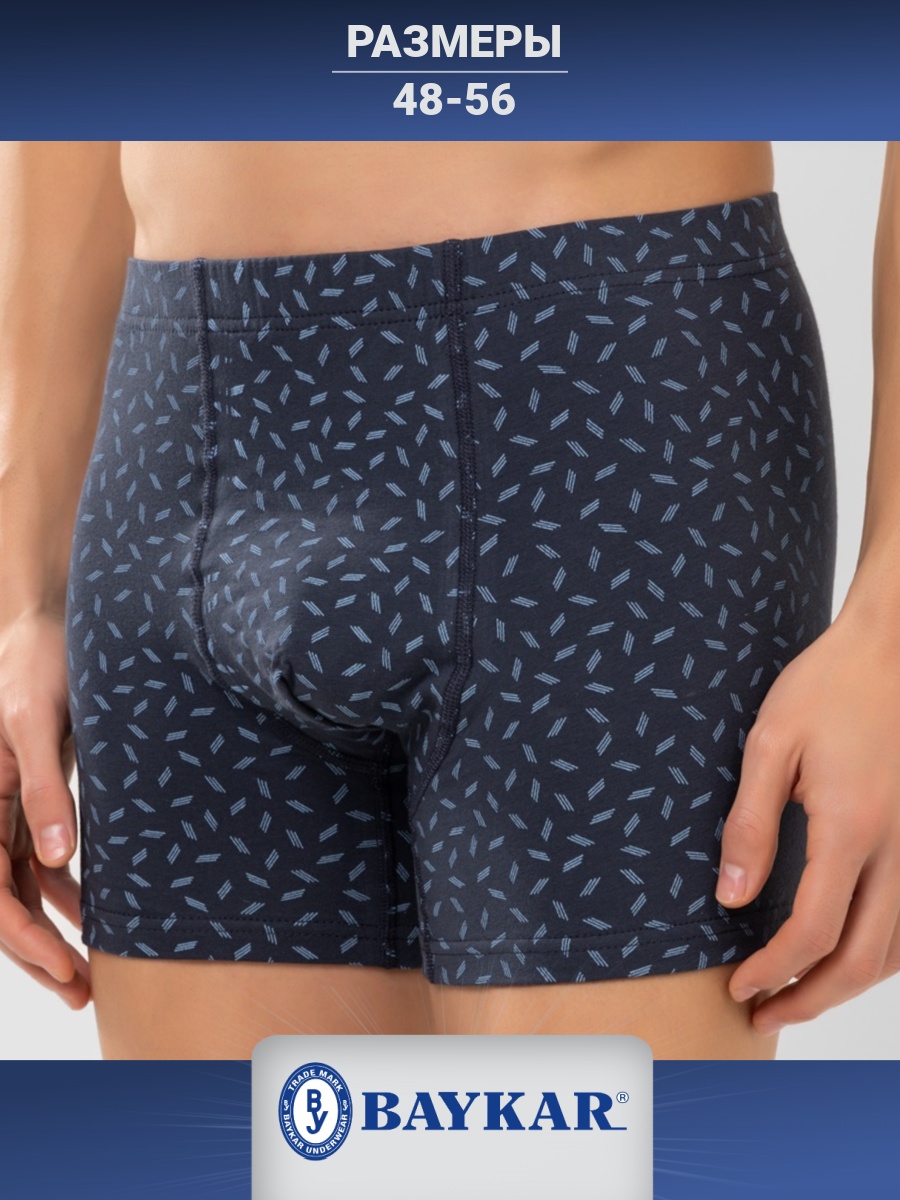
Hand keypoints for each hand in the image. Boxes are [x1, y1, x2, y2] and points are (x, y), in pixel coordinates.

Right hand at [0, 610, 90, 1007]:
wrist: (50, 622)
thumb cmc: (36, 662)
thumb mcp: (35, 722)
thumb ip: (44, 790)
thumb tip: (55, 860)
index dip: (21, 938)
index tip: (64, 968)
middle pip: (2, 901)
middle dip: (39, 952)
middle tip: (83, 991)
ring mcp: (5, 807)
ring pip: (20, 887)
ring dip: (51, 929)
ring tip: (90, 972)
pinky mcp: (31, 796)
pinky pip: (36, 858)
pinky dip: (59, 891)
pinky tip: (89, 915)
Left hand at [717, 606, 899, 1034]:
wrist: (890, 650)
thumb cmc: (826, 687)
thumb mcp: (769, 745)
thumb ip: (750, 825)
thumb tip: (732, 898)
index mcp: (851, 827)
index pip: (812, 931)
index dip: (773, 971)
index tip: (739, 985)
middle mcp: (896, 849)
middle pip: (861, 959)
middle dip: (811, 999)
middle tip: (765, 1014)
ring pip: (895, 947)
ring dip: (848, 984)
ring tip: (800, 997)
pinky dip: (879, 953)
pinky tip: (848, 955)